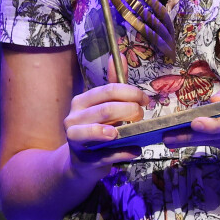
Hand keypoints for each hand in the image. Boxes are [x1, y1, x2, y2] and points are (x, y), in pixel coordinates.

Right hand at [64, 54, 148, 177]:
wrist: (81, 163)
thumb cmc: (97, 128)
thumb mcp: (104, 105)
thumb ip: (114, 82)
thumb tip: (120, 56)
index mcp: (81, 101)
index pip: (109, 90)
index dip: (131, 93)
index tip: (145, 100)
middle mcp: (74, 118)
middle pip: (107, 109)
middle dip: (130, 110)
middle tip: (142, 115)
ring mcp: (76, 141)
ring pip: (100, 131)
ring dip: (123, 130)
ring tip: (136, 130)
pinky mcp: (84, 160)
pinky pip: (107, 155)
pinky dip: (124, 152)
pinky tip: (136, 150)